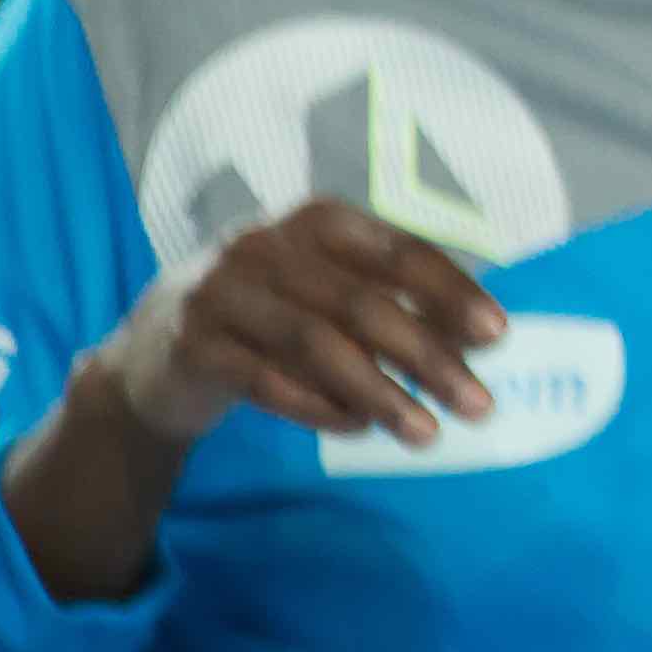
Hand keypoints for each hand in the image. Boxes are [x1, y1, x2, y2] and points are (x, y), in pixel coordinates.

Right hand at [90, 197, 501, 453]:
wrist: (154, 352)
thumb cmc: (268, 314)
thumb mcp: (324, 288)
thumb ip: (389, 299)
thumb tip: (478, 336)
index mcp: (315, 220)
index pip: (397, 249)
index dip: (450, 291)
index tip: (497, 335)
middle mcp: (266, 245)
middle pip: (362, 302)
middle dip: (427, 356)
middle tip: (477, 403)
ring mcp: (222, 292)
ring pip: (316, 344)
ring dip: (380, 392)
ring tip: (426, 431)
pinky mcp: (192, 344)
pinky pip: (266, 380)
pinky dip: (319, 407)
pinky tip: (359, 429)